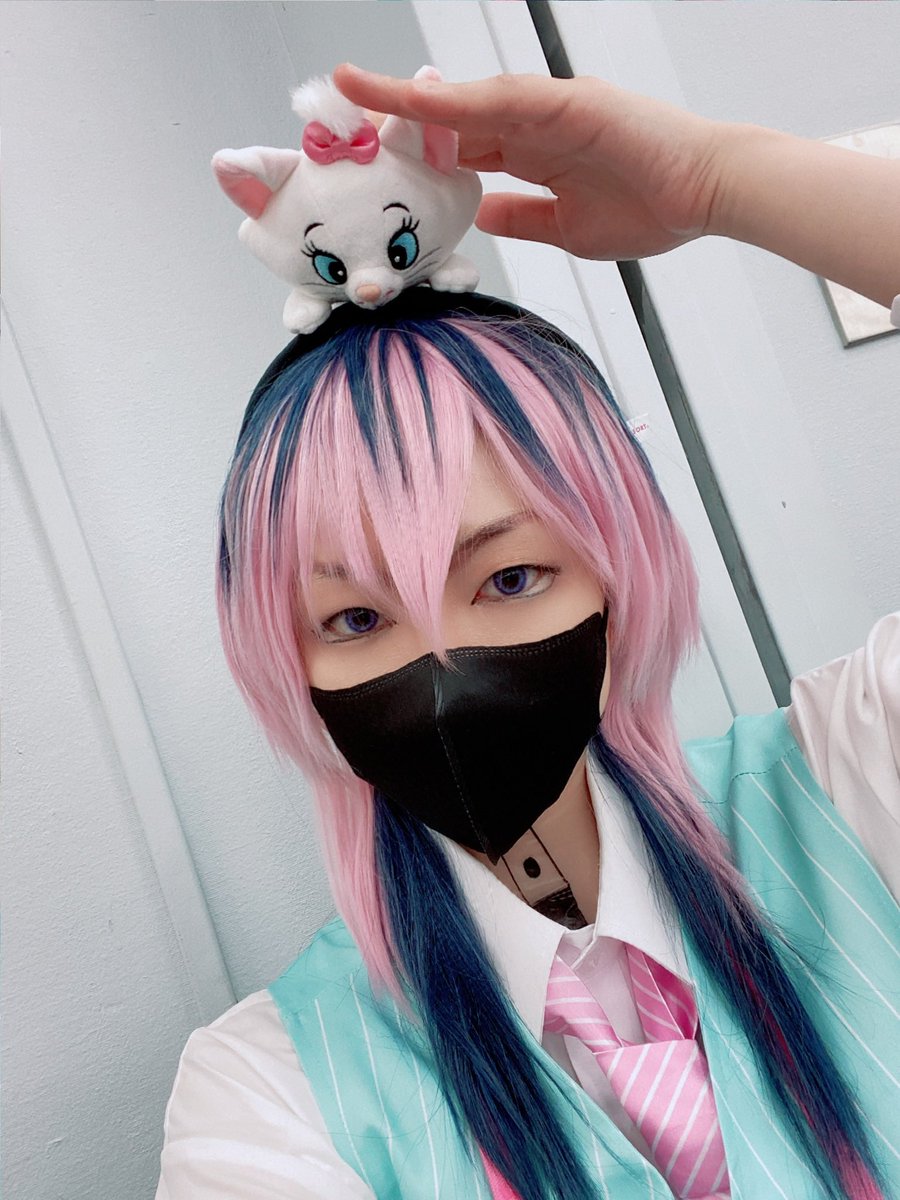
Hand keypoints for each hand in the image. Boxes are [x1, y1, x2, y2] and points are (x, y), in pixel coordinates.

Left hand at [333, 64, 734, 261]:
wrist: (708, 196)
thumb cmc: (650, 209)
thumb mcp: (565, 228)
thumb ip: (520, 218)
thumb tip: (480, 218)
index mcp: (530, 153)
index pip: (457, 149)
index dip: (412, 153)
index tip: (367, 161)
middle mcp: (530, 123)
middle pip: (446, 119)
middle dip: (392, 121)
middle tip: (334, 122)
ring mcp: (545, 107)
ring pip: (461, 101)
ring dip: (405, 100)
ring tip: (349, 95)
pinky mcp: (564, 100)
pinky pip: (496, 100)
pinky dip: (451, 101)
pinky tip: (408, 101)